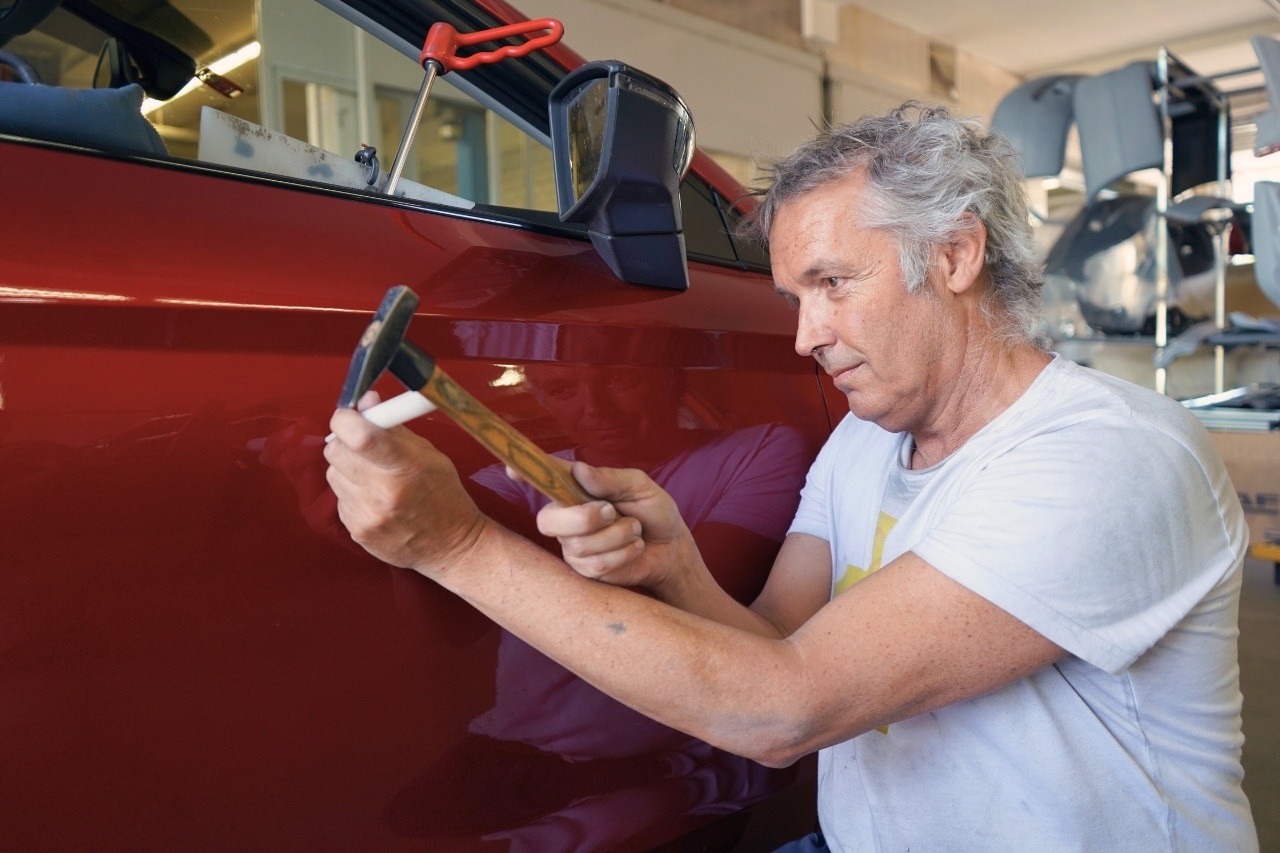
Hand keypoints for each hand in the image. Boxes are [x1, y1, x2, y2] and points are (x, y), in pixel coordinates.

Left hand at [325, 393, 487, 574]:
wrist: (450, 546)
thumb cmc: (443, 495)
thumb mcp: (430, 455)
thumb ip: (394, 428)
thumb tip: (366, 401)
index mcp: (406, 468)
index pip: (359, 436)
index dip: (345, 419)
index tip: (348, 416)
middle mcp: (383, 493)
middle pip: (335, 451)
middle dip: (344, 443)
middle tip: (362, 447)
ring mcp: (367, 516)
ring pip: (333, 475)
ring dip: (347, 470)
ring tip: (373, 478)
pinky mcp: (356, 532)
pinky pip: (339, 500)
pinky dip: (352, 494)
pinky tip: (374, 500)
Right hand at [535, 462, 696, 593]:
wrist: (671, 547)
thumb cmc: (653, 511)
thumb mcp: (639, 486)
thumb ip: (610, 479)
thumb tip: (580, 469)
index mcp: (575, 488)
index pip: (545, 478)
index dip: (525, 473)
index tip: (512, 469)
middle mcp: (566, 516)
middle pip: (548, 520)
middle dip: (583, 518)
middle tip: (613, 511)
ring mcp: (572, 545)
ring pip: (578, 545)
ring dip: (616, 536)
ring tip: (634, 530)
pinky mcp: (584, 571)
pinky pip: (594, 566)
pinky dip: (622, 555)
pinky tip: (633, 548)